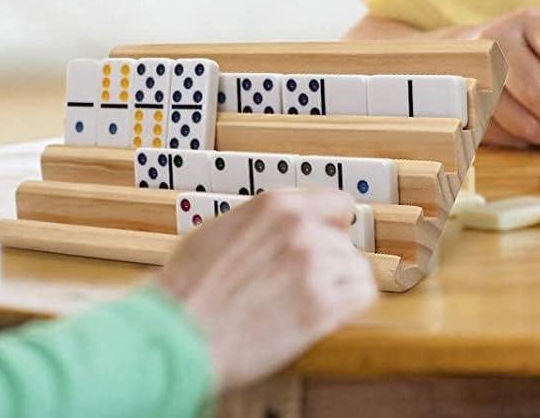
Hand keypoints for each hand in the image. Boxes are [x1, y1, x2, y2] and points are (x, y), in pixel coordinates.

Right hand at [152, 188, 376, 391]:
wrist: (176, 336)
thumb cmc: (187, 290)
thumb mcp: (222, 229)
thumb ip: (262, 223)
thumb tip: (282, 225)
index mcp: (276, 206)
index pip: (337, 204)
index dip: (332, 225)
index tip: (329, 239)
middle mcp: (300, 230)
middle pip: (344, 241)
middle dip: (328, 261)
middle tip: (304, 283)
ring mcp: (313, 268)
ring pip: (355, 267)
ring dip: (338, 285)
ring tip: (310, 301)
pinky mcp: (321, 308)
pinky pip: (362, 295)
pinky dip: (351, 305)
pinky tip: (331, 313)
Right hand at [454, 7, 539, 149]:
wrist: (466, 53)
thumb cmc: (526, 55)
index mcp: (528, 23)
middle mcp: (496, 40)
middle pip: (533, 86)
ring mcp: (471, 70)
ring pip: (512, 114)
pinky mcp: (458, 99)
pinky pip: (493, 130)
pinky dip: (518, 139)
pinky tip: (534, 137)